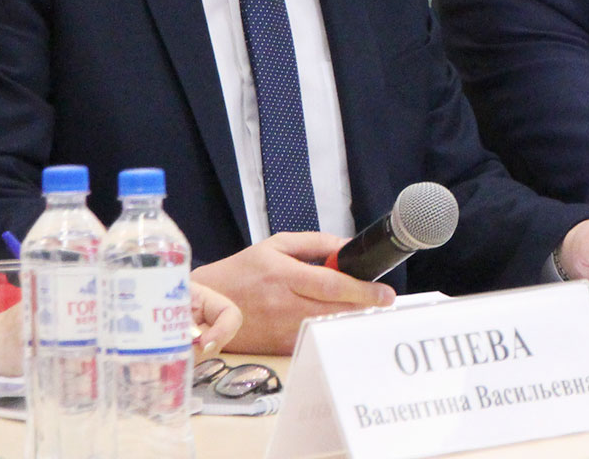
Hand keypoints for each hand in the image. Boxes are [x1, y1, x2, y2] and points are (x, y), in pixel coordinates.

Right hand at [192, 232, 394, 354]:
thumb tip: (348, 247)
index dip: (362, 290)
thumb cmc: (240, 271)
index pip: (331, 284)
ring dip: (350, 320)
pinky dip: (328, 332)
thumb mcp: (276, 245)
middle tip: (384, 302)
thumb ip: (316, 243)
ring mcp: (280, 328)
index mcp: (283, 275)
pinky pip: (311, 340)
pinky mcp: (276, 346)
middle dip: (364, 306)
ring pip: (326, 327)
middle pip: (334, 309)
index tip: (385, 293)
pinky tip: (337, 322)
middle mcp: (282, 304)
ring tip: (365, 310)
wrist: (204, 304)